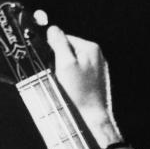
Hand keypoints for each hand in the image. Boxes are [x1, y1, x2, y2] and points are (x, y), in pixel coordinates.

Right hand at [46, 26, 122, 148]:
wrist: (93, 118)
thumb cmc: (80, 93)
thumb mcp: (65, 64)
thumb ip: (59, 43)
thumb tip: (52, 29)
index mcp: (90, 47)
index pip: (63, 37)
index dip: (53, 49)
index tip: (51, 63)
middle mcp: (97, 56)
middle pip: (68, 50)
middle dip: (59, 61)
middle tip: (59, 76)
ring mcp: (97, 69)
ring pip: (72, 63)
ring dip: (64, 72)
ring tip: (67, 85)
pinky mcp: (95, 81)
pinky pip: (78, 75)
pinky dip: (72, 80)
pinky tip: (72, 90)